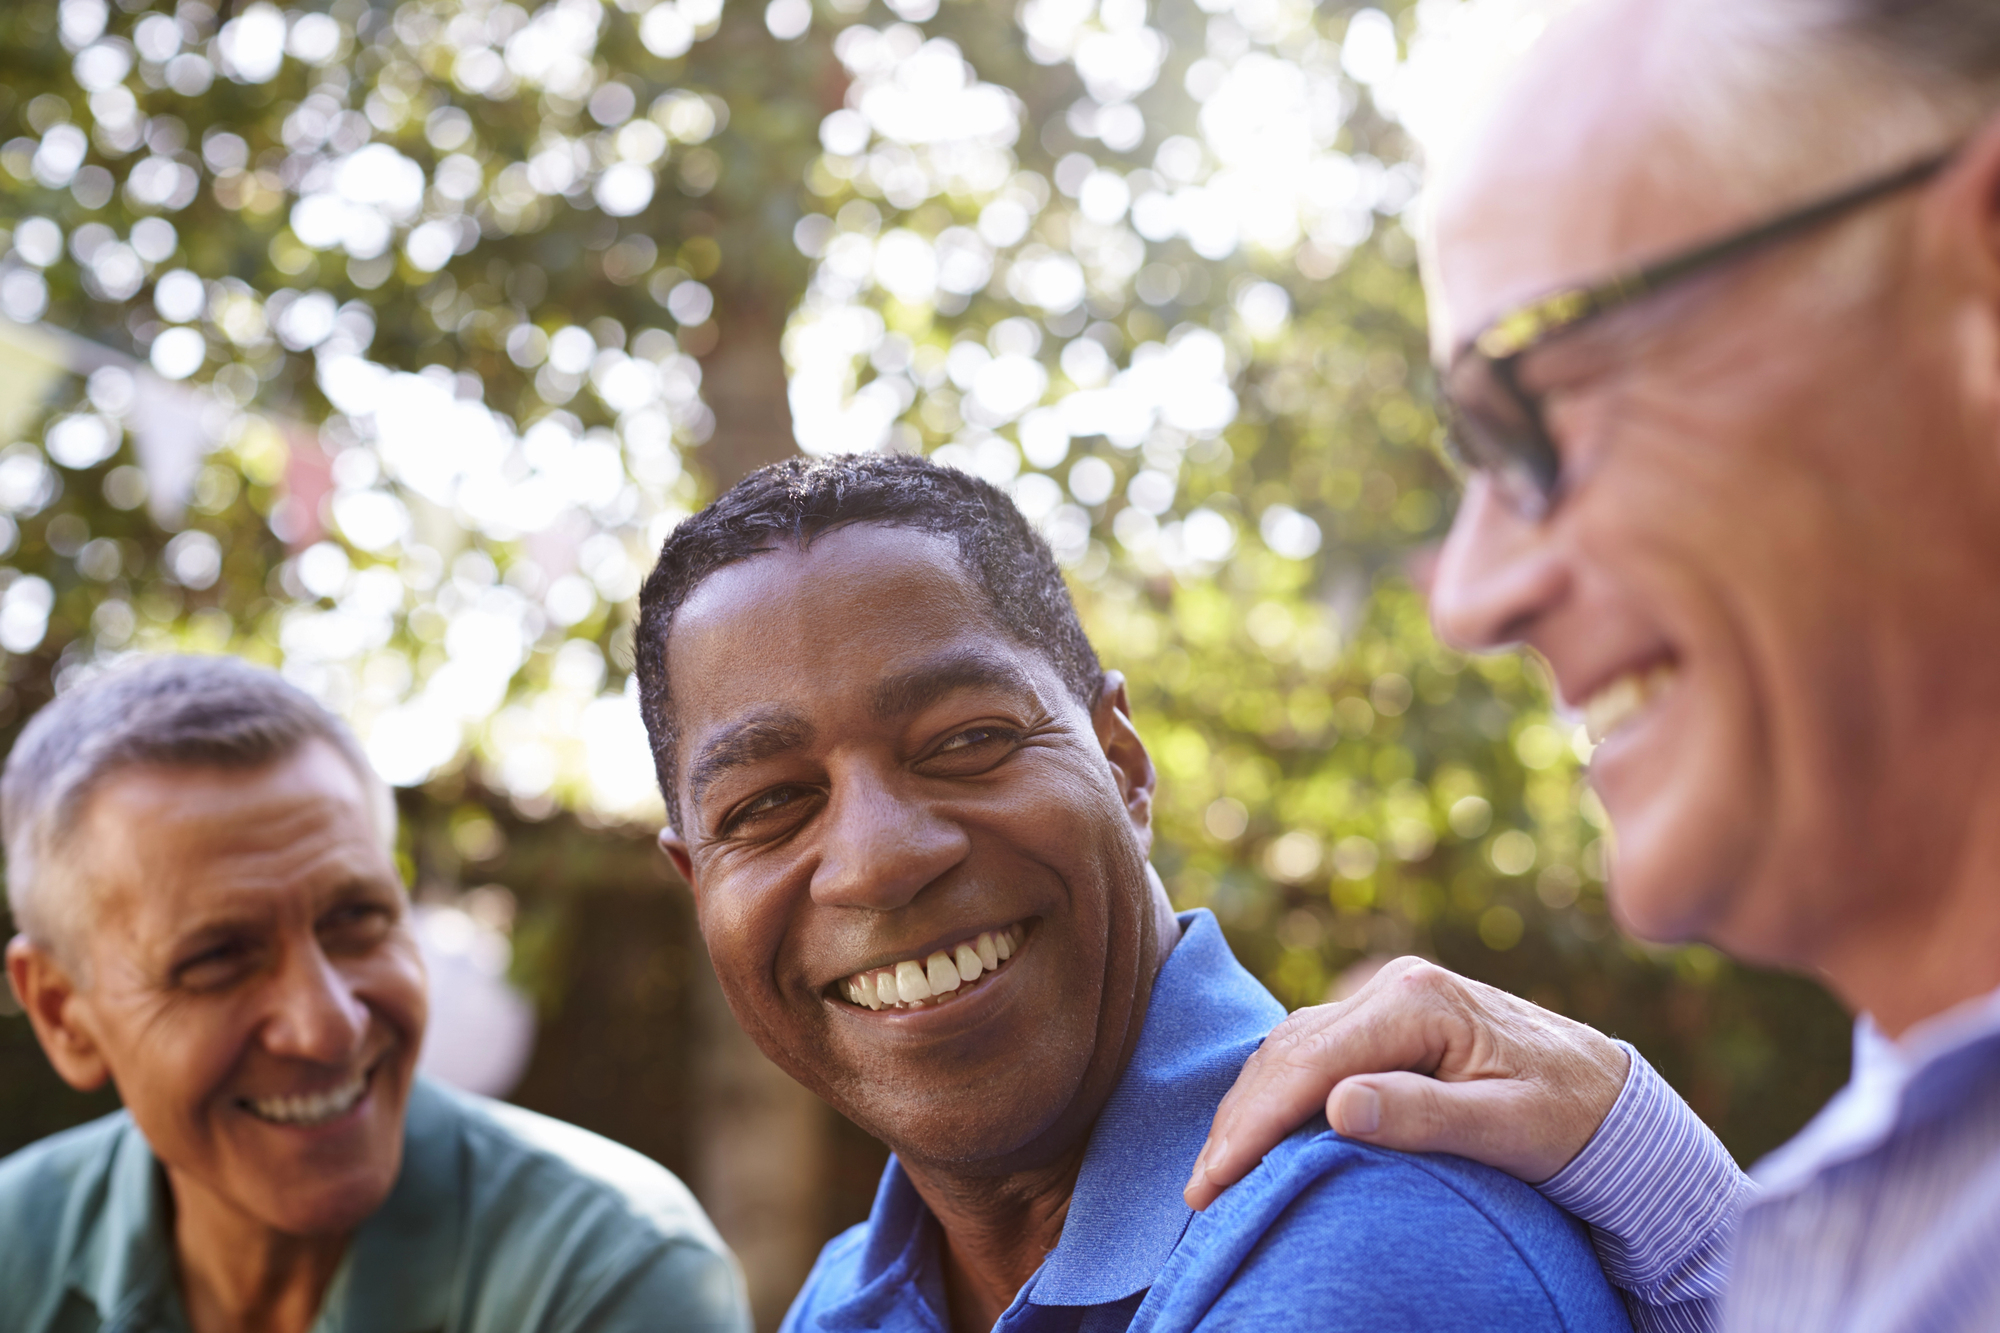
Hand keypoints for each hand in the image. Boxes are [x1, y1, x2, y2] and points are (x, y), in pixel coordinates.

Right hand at [1184, 957, 1629, 1208]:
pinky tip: (1257, 1130)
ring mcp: (1387, 998)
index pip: (1312, 1064)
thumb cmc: (1568, 1117)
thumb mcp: (1508, 1126)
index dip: (1257, 1124)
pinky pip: (1311, 1049)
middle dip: (1240, 1121)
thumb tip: (1337, 1107)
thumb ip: (1424, 1115)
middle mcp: (1394, 986)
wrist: (1608, 1095)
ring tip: (1219, 1168)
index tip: (1217, 1180)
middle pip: (1289, 1051)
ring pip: (1290, 1046)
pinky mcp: (1385, 1019)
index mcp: (1419, 1002)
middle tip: (1203, 1191)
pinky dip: (1274, 1090)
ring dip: (1249, 1106)